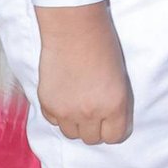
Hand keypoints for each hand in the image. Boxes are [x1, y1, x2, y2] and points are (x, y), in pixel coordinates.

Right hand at [35, 2, 132, 143]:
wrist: (73, 29)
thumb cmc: (102, 45)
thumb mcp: (120, 77)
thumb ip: (114, 102)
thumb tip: (108, 119)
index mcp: (115, 105)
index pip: (114, 137)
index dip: (112, 129)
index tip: (110, 121)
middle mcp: (91, 112)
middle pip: (91, 138)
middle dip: (93, 127)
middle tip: (92, 110)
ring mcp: (67, 110)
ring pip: (70, 134)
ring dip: (74, 123)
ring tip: (76, 103)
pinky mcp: (47, 104)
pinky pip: (53, 121)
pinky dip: (57, 113)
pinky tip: (62, 96)